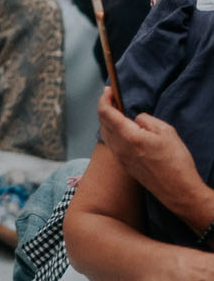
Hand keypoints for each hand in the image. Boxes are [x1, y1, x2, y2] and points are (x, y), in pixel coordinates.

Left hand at [96, 85, 209, 225]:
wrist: (178, 191)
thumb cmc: (175, 161)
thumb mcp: (165, 131)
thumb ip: (145, 120)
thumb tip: (135, 119)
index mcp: (128, 136)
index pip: (105, 112)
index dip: (104, 98)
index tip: (108, 90)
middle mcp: (119, 148)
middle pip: (102, 122)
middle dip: (105, 107)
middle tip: (113, 97)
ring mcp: (120, 158)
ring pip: (105, 133)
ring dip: (108, 120)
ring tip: (118, 111)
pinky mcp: (124, 166)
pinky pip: (111, 144)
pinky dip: (112, 132)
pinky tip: (122, 129)